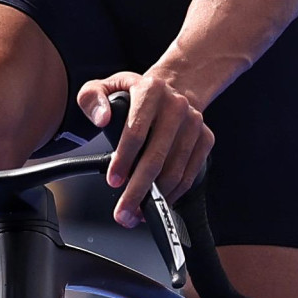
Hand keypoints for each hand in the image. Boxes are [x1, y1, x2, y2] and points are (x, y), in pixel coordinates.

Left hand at [78, 71, 213, 227]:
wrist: (173, 87)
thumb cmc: (135, 93)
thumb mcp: (105, 86)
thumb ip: (91, 98)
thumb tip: (101, 118)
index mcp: (151, 91)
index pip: (136, 131)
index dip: (124, 160)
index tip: (113, 181)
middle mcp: (176, 106)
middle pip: (157, 157)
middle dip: (138, 190)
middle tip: (123, 212)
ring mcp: (194, 123)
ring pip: (175, 170)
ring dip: (156, 197)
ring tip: (136, 211)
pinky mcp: (205, 139)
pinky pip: (189, 174)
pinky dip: (173, 193)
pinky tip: (158, 201)